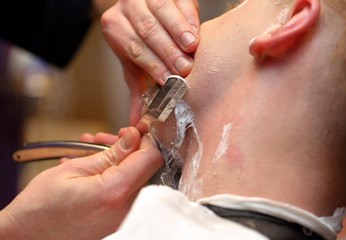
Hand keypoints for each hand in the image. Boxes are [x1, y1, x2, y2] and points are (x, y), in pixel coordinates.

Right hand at [0, 127, 162, 239]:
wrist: (27, 236)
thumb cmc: (41, 207)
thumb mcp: (74, 169)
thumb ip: (111, 153)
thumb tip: (133, 136)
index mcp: (114, 192)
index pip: (151, 158)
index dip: (144, 140)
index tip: (132, 132)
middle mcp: (124, 209)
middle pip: (142, 167)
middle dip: (126, 148)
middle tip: (103, 140)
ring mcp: (122, 218)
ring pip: (133, 178)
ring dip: (116, 161)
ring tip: (91, 152)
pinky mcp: (117, 221)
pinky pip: (123, 191)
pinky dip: (112, 176)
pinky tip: (92, 168)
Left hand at [101, 0, 199, 124]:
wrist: (143, 6)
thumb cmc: (139, 39)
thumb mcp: (135, 63)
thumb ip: (138, 89)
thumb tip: (137, 122)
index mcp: (115, 28)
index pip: (134, 49)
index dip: (152, 65)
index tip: (169, 80)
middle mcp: (127, 7)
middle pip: (147, 31)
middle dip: (167, 51)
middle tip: (184, 69)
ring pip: (161, 12)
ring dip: (178, 32)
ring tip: (192, 49)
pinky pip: (178, 1)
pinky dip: (188, 17)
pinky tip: (196, 32)